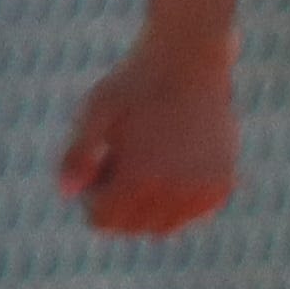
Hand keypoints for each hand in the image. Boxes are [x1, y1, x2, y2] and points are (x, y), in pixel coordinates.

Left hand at [54, 23, 235, 237]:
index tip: (102, 160)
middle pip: (132, 227)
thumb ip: (76, 155)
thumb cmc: (133, 83)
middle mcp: (175, 193)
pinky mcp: (223, 185)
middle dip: (119, 202)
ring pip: (164, 227)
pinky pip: (192, 215)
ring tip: (148, 160)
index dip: (93, 195)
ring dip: (149, 206)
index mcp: (140, 179)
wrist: (188, 61)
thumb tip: (65, 194)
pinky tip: (172, 165)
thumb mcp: (94, 111)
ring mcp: (204, 192)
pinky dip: (178, 202)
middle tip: (123, 157)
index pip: (103, 222)